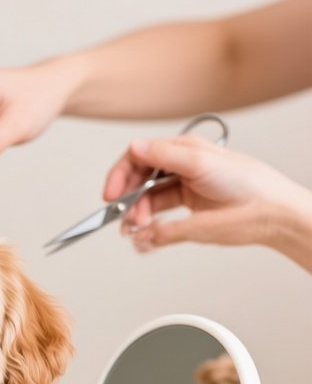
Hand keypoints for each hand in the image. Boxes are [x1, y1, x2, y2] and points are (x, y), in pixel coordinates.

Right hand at [105, 135, 311, 264]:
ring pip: (144, 204)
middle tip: (125, 216)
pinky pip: (155, 224)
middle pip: (137, 182)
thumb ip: (163, 156)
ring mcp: (181, 194)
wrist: (271, 214)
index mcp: (182, 152)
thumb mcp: (200, 163)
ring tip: (138, 228)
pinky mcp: (185, 217)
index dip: (120, 175)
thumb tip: (134, 148)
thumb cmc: (248, 185)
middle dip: (127, 199)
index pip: (139, 157)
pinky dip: (146, 231)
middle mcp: (178, 171)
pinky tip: (145, 236)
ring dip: (135, 217)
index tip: (111, 194)